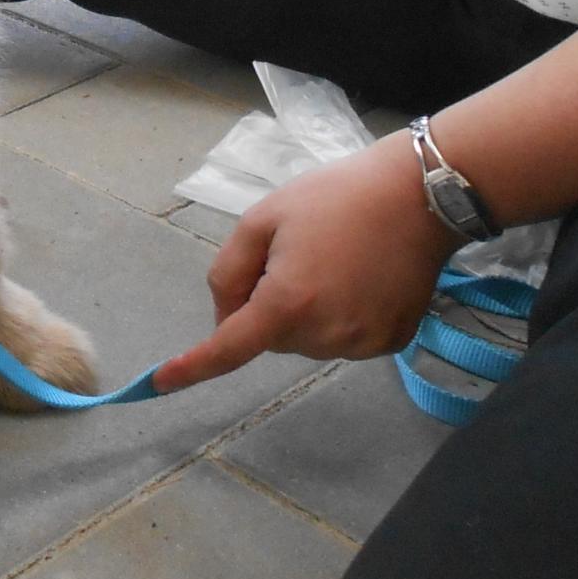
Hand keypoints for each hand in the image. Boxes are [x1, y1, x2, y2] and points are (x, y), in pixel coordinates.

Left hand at [156, 134, 458, 392]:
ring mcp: (362, 344)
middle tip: (297, 254)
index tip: (157, 383)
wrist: (419, 195)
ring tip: (333, 260)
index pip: (228, 348)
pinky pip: (343, 339)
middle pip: (270, 336)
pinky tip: (359, 278)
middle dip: (269, 303)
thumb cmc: (334, 197)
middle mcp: (325, 335)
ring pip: (306, 340)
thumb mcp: (263, 219)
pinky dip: (339, 316)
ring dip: (305, 311)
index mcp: (287, 303)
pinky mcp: (392, 343)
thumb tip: (226, 318)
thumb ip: (229, 271)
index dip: (191, 367)